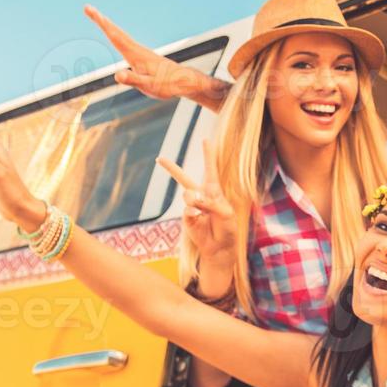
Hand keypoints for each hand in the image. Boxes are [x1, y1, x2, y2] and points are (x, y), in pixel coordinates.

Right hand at [85, 4, 208, 101]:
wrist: (184, 81)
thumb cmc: (167, 85)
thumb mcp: (149, 86)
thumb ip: (133, 80)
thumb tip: (117, 75)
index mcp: (135, 55)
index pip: (114, 36)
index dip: (102, 24)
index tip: (91, 11)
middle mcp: (137, 50)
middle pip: (116, 32)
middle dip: (101, 20)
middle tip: (88, 8)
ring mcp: (140, 52)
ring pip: (120, 35)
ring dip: (108, 26)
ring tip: (98, 18)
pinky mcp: (142, 56)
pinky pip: (125, 42)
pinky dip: (116, 35)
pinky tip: (115, 35)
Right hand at [156, 136, 236, 266]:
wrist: (220, 247)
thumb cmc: (227, 228)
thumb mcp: (225, 213)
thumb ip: (210, 203)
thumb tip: (191, 200)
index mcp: (214, 191)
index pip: (210, 169)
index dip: (208, 154)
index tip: (205, 139)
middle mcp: (201, 196)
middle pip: (183, 178)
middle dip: (171, 168)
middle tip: (160, 158)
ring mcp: (192, 207)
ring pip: (188, 195)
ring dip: (197, 201)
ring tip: (204, 209)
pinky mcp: (186, 218)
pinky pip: (187, 210)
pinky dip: (193, 212)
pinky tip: (198, 217)